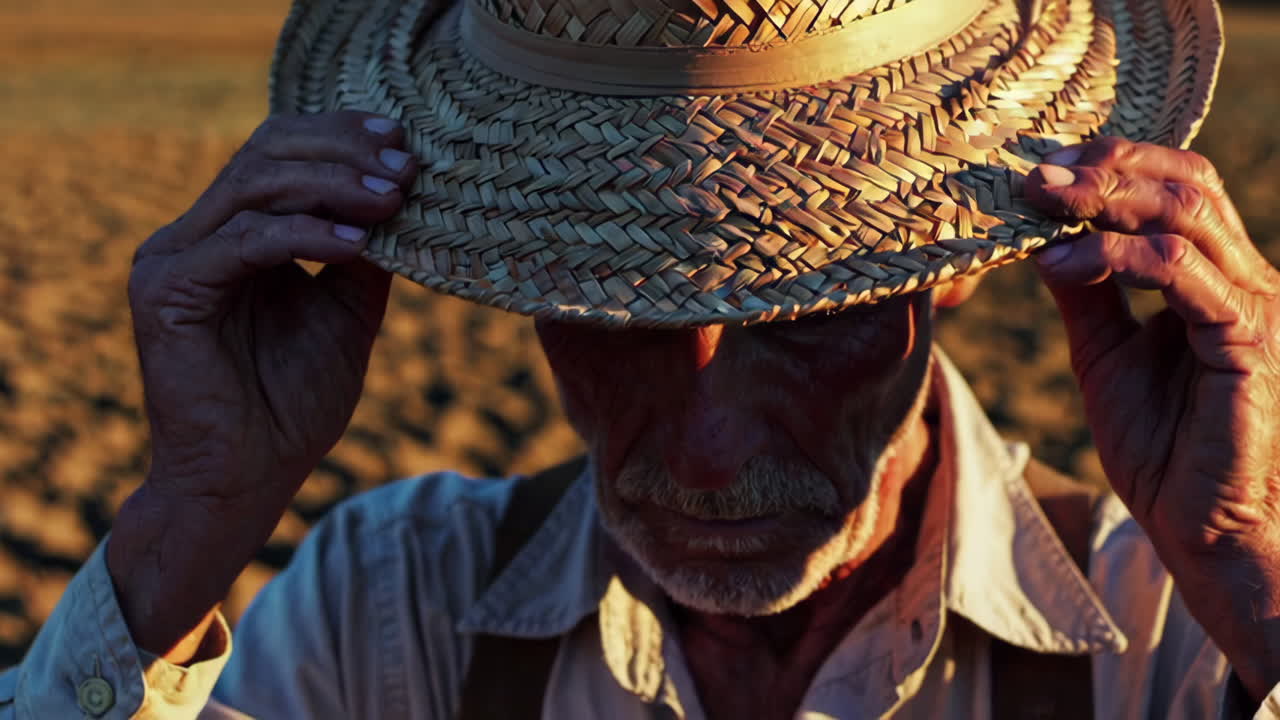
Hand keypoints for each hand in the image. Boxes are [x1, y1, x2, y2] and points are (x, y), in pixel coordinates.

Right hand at [108, 111, 416, 657]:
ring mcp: (173, 259)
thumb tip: (404, 199)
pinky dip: (304, 235)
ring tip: (391, 199)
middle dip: (342, 152)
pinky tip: (356, 244)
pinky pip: (243, 242)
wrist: (245, 481)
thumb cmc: (293, 407)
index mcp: (232, 235)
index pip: (279, 154)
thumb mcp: (348, 316)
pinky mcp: (165, 292)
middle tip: (404, 166)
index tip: (404, 142)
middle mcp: (195, 237)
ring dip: (331, 186)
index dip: (339, 137)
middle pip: (264, 154)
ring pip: (253, 186)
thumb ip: (365, 258)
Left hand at [1026, 137, 1279, 701]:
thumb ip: (1086, 293)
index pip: (1179, 185)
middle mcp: (1243, 279)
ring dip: (1104, 197)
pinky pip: (1178, 272)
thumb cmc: (1158, 447)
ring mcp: (1250, 305)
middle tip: (1035, 174)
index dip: (1114, 164)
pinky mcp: (1245, 339)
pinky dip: (1113, 256)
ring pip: (1186, 212)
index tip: (1042, 167)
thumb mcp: (1104, 353)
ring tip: (1039, 202)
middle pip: (1187, 182)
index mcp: (1215, 277)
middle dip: (1105, 167)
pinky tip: (1059, 262)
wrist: (1198, 526)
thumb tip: (1045, 236)